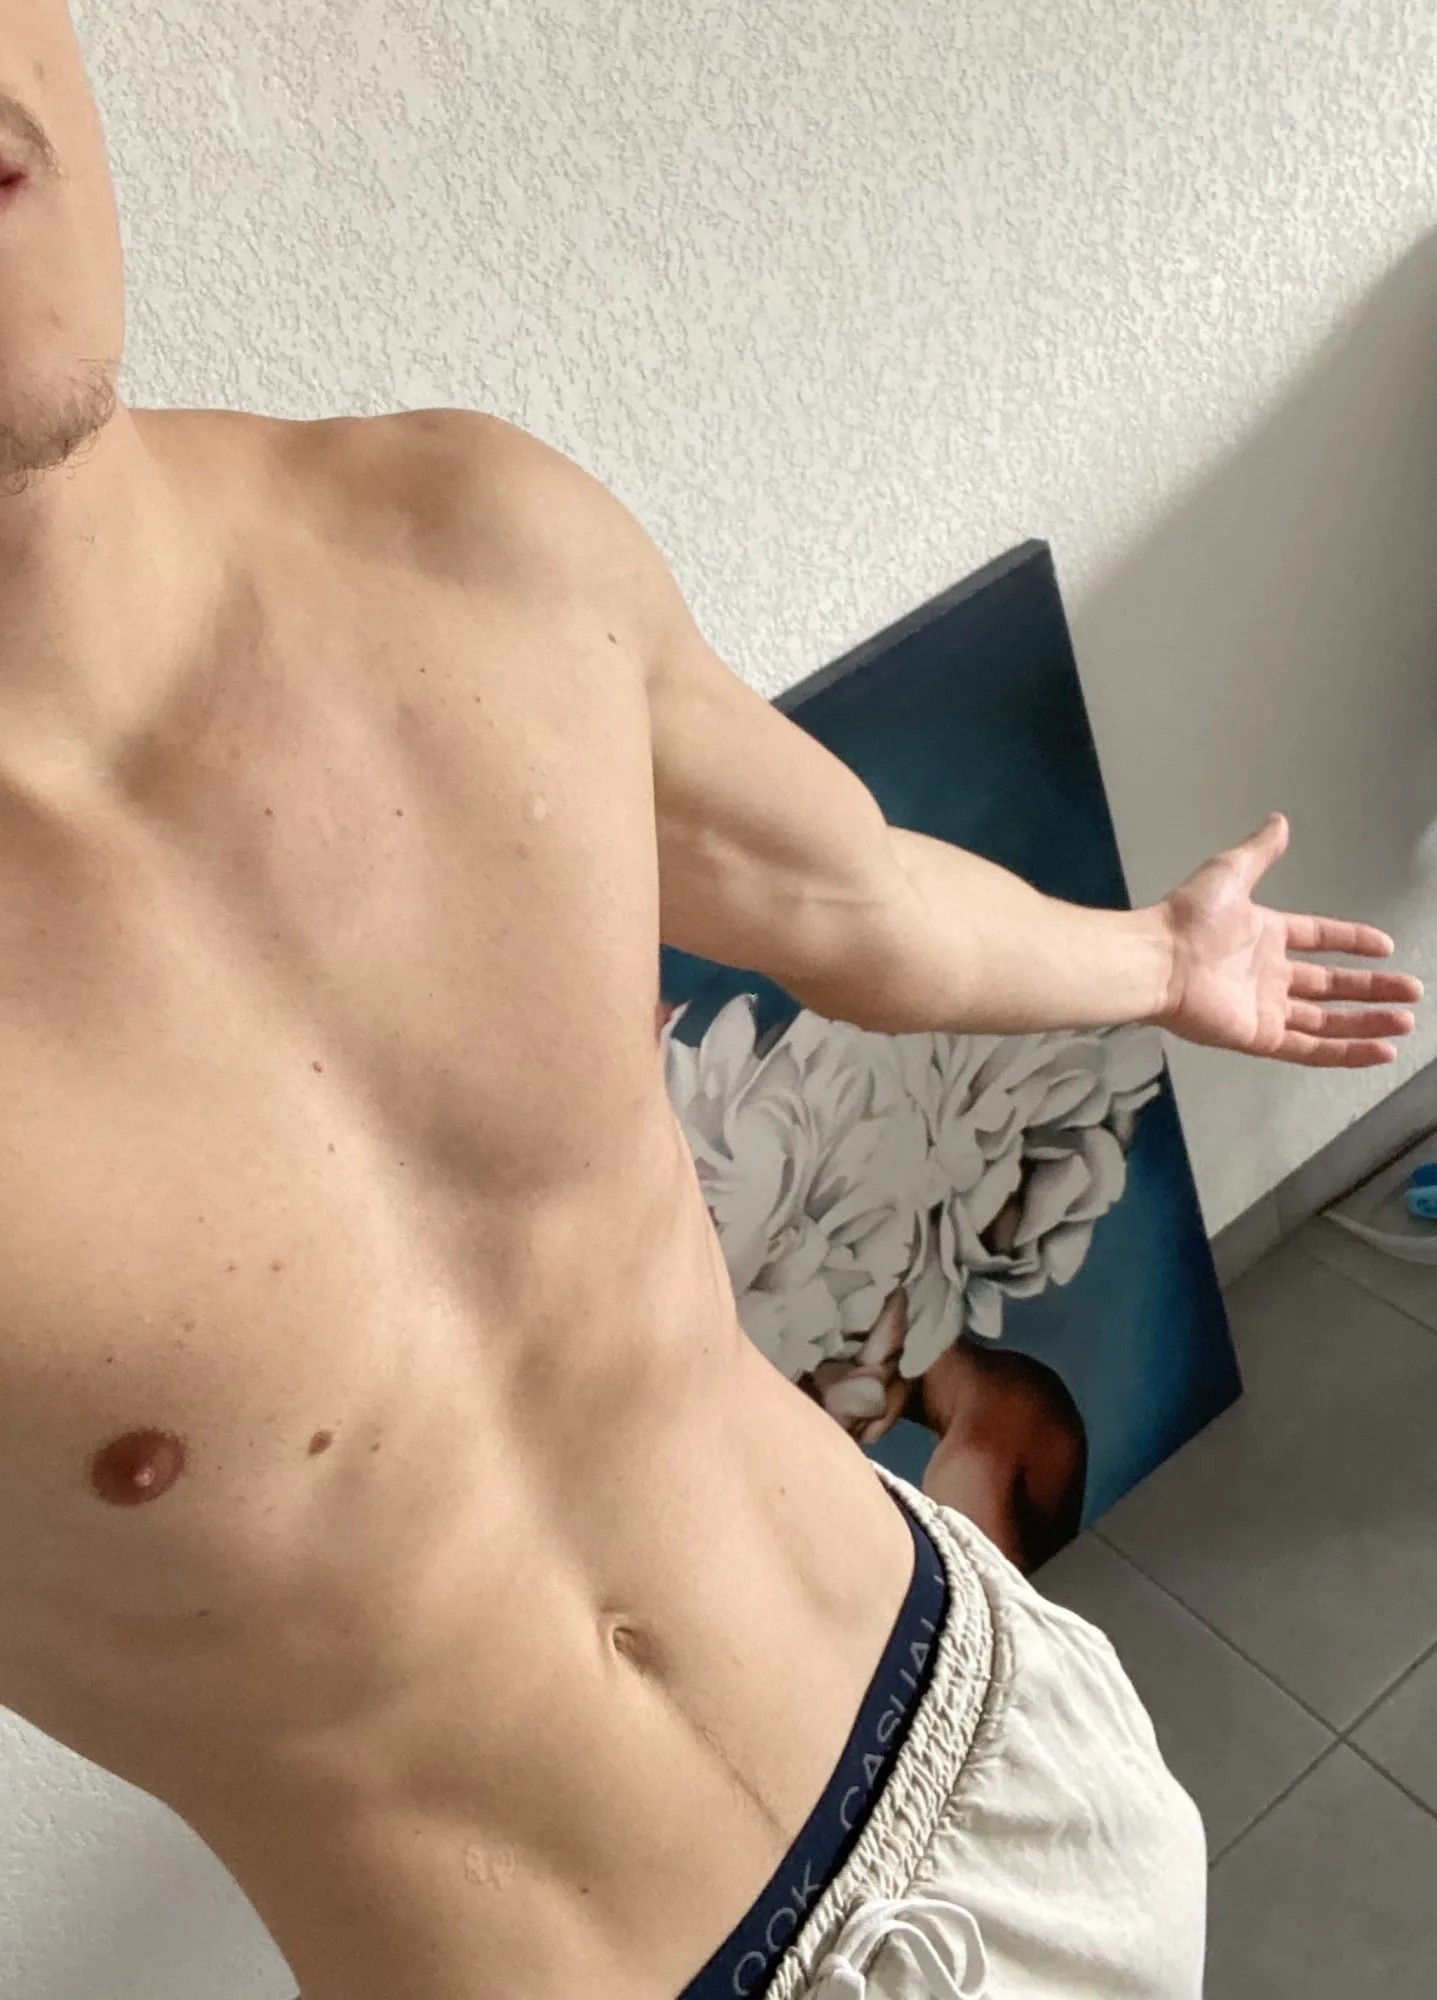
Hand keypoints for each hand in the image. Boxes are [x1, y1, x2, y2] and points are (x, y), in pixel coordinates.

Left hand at [1156, 813, 1421, 1067]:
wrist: (1157, 960)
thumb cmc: (1187, 919)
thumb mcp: (1230, 873)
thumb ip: (1259, 852)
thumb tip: (1278, 822)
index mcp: (1265, 935)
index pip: (1319, 938)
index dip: (1351, 940)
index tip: (1383, 946)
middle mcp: (1268, 974)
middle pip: (1331, 985)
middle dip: (1371, 989)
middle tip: (1409, 991)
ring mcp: (1265, 1007)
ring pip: (1327, 1020)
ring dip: (1366, 1022)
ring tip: (1404, 1021)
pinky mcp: (1259, 1036)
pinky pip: (1309, 1049)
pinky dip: (1345, 1051)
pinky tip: (1377, 1050)